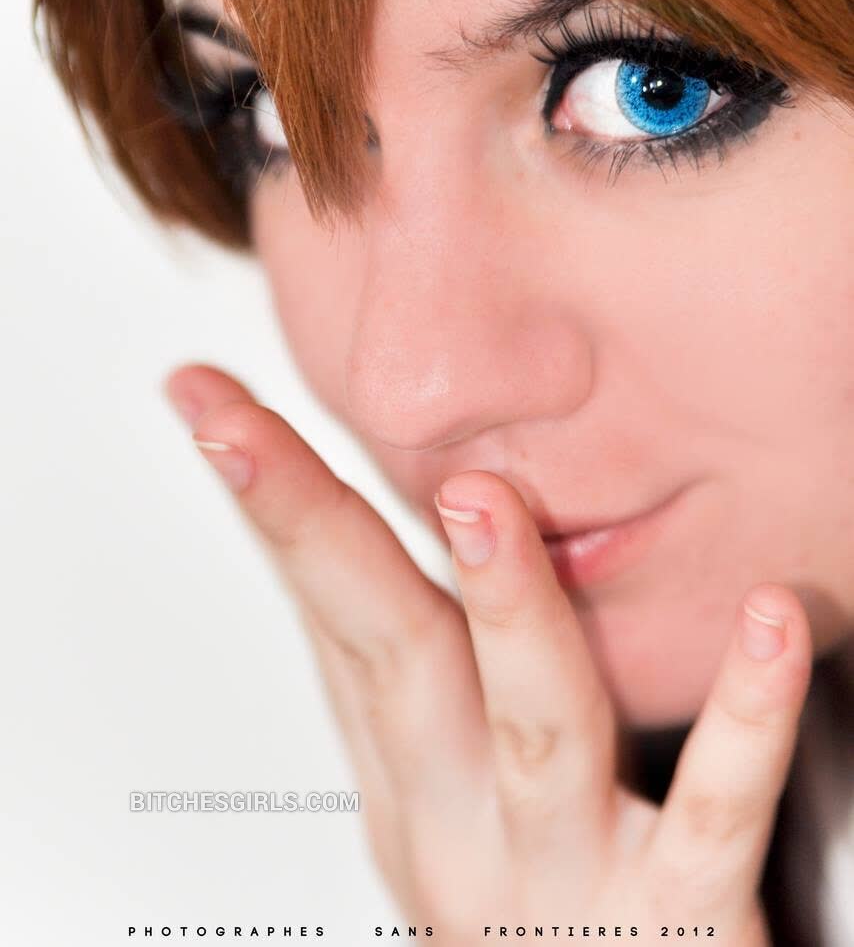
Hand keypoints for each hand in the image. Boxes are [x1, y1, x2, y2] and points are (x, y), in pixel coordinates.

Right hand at [164, 363, 811, 945]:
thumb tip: (348, 536)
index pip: (329, 605)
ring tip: (479, 501)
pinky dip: (743, 718)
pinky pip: (715, 814)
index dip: (270, 497)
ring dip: (503, 607)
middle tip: (249, 429)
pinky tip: (767, 620)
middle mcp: (465, 814)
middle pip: (385, 651)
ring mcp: (566, 865)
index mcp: (411, 768)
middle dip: (313, 528)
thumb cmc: (527, 912)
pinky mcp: (680, 916)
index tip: (207, 400)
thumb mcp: (436, 788)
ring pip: (534, 729)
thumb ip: (407, 667)